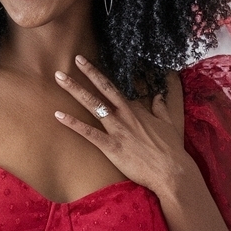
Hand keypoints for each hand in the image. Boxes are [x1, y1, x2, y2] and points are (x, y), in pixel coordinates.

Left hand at [54, 55, 191, 201]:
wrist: (172, 171)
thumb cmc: (171, 150)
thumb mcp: (169, 123)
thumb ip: (161, 108)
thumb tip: (158, 96)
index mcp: (135, 110)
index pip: (115, 90)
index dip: (100, 77)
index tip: (86, 65)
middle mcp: (124, 115)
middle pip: (103, 89)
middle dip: (87, 73)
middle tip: (73, 59)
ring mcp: (117, 130)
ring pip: (92, 104)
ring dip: (75, 90)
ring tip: (60, 78)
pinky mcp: (111, 146)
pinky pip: (88, 133)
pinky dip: (73, 123)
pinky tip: (58, 115)